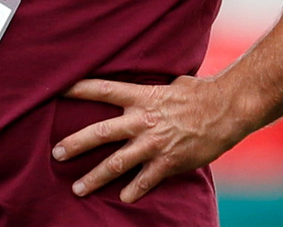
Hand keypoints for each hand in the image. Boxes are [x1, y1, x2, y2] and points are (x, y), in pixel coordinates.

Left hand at [51, 75, 237, 203]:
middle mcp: (142, 120)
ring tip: (78, 188)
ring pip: (116, 163)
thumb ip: (152, 89)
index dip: (79, 90)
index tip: (57, 91)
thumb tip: (147, 85)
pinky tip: (123, 199)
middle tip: (56, 153)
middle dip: (76, 144)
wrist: (226, 109)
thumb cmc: (200, 93)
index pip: (103, 90)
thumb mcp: (171, 83)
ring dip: (95, 177)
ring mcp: (154, 143)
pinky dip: (133, 191)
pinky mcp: (168, 162)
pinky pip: (145, 181)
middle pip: (100, 132)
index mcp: (141, 96)